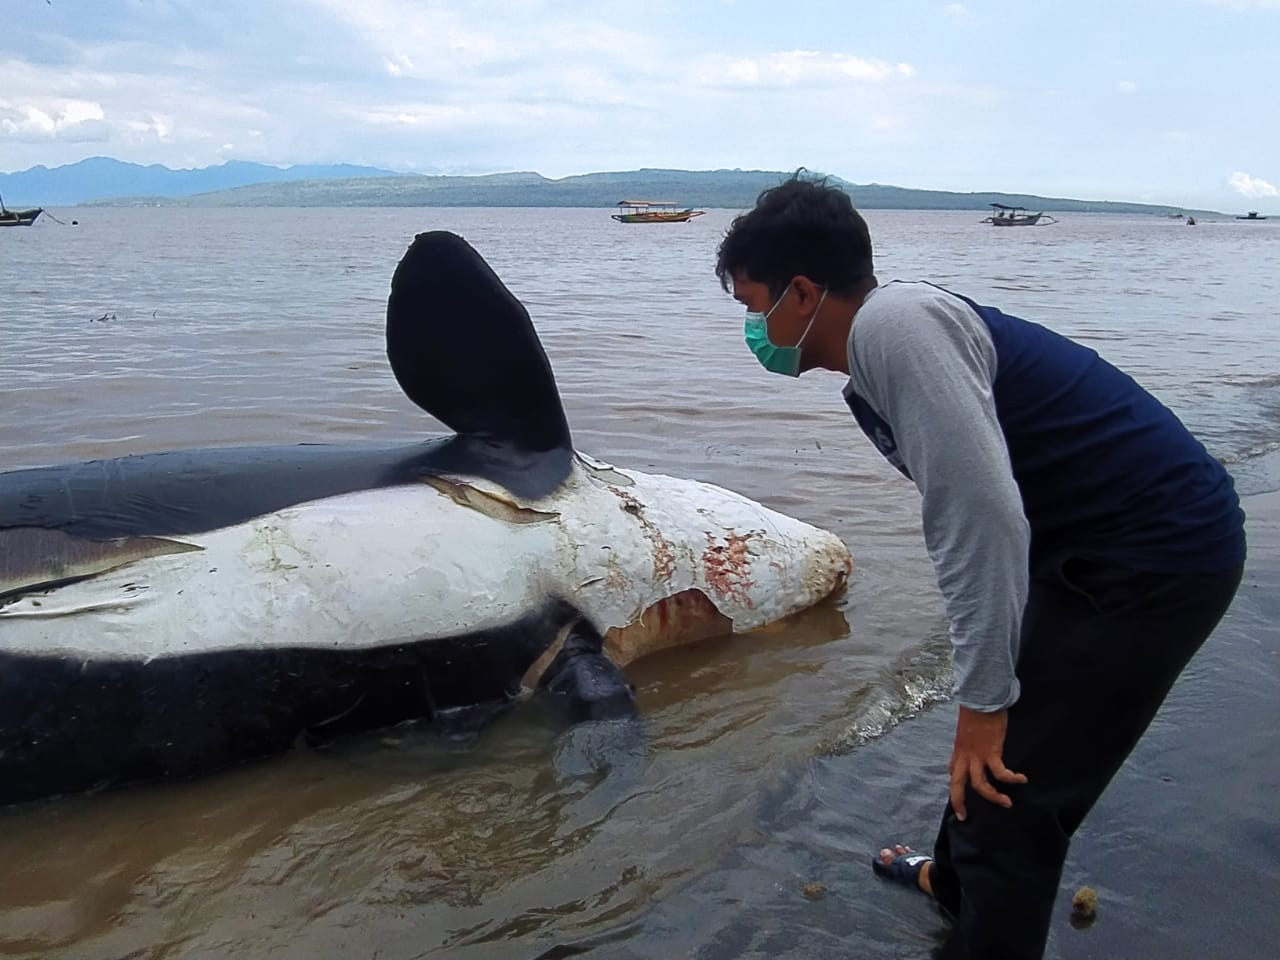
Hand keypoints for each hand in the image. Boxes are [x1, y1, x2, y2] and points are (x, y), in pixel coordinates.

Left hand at [949, 705, 1027, 820]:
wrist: (981, 698)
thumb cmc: (975, 711)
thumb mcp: (967, 730)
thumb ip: (971, 741)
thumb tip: (978, 745)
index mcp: (958, 751)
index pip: (954, 774)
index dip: (957, 787)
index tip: (961, 799)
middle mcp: (964, 756)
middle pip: (957, 785)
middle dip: (959, 802)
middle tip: (963, 817)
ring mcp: (976, 755)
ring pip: (980, 785)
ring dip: (993, 797)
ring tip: (1007, 804)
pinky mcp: (991, 752)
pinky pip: (1000, 772)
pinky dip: (1011, 778)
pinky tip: (1021, 779)